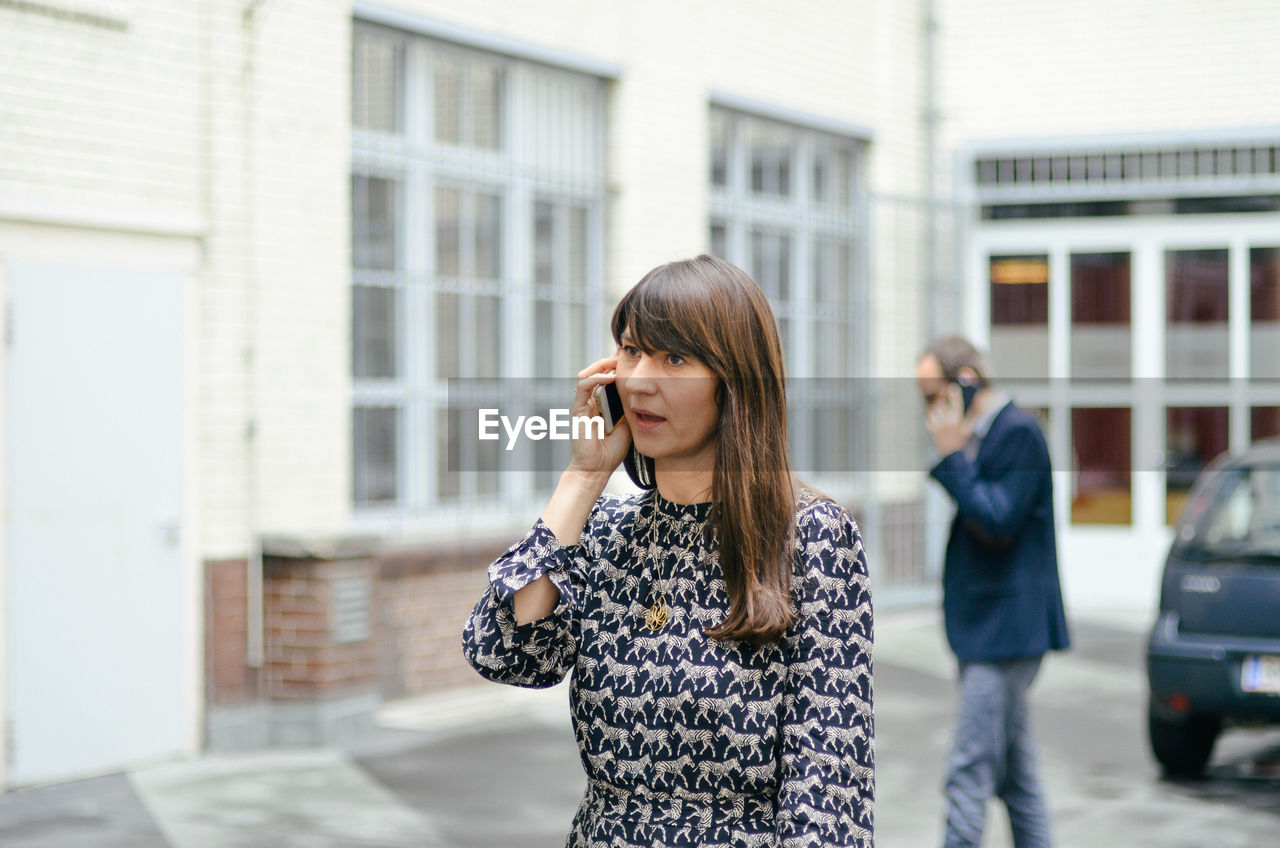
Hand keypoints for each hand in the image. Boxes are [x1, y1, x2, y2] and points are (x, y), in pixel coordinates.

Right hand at [566, 354, 632, 474]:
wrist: (597, 468)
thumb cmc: (611, 451)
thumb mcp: (628, 423)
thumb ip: (631, 407)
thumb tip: (644, 393)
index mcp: (600, 403)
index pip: (606, 376)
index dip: (617, 366)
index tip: (633, 359)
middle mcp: (590, 400)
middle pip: (597, 371)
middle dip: (610, 361)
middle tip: (626, 354)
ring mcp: (583, 404)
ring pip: (588, 374)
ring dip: (603, 365)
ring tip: (618, 362)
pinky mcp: (578, 410)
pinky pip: (584, 387)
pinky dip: (596, 378)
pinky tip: (610, 377)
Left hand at [924, 383, 972, 456]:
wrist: (950, 453)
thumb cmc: (961, 437)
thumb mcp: (969, 427)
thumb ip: (973, 415)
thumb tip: (978, 402)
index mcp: (957, 420)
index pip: (955, 403)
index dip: (954, 393)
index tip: (953, 387)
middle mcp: (946, 421)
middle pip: (941, 402)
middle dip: (943, 396)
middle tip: (944, 393)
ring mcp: (936, 424)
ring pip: (934, 407)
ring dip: (937, 403)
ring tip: (940, 402)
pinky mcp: (930, 426)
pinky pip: (928, 413)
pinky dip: (931, 410)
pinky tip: (936, 411)